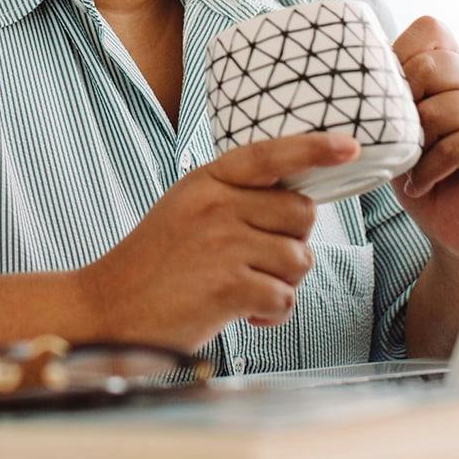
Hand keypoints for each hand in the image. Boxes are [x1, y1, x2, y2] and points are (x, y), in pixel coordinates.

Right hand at [75, 132, 358, 351]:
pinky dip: (271, 314)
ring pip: (299, 258)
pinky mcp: (229, 286)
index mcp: (206, 180)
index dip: (314, 148)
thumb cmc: (153, 266)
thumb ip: (232, 199)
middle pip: (301, 213)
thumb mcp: (186, 210)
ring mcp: (223, 243)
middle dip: (293, 242)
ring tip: (243, 291)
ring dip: (281, 283)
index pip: (270, 155)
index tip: (351, 145)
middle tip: (259, 263)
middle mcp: (217, 204)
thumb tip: (298, 205)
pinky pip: (285, 297)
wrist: (107, 310)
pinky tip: (241, 314)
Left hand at [390, 16, 458, 263]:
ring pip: (444, 108)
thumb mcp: (393, 128)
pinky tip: (422, 183)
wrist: (452, 226)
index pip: (429, 30)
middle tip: (396, 137)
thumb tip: (347, 75)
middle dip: (403, 103)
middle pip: (433, 65)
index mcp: (453, 66)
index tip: (385, 96)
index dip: (399, 56)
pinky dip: (430, 169)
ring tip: (409, 165)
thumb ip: (384, 96)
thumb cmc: (419, 172)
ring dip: (416, 143)